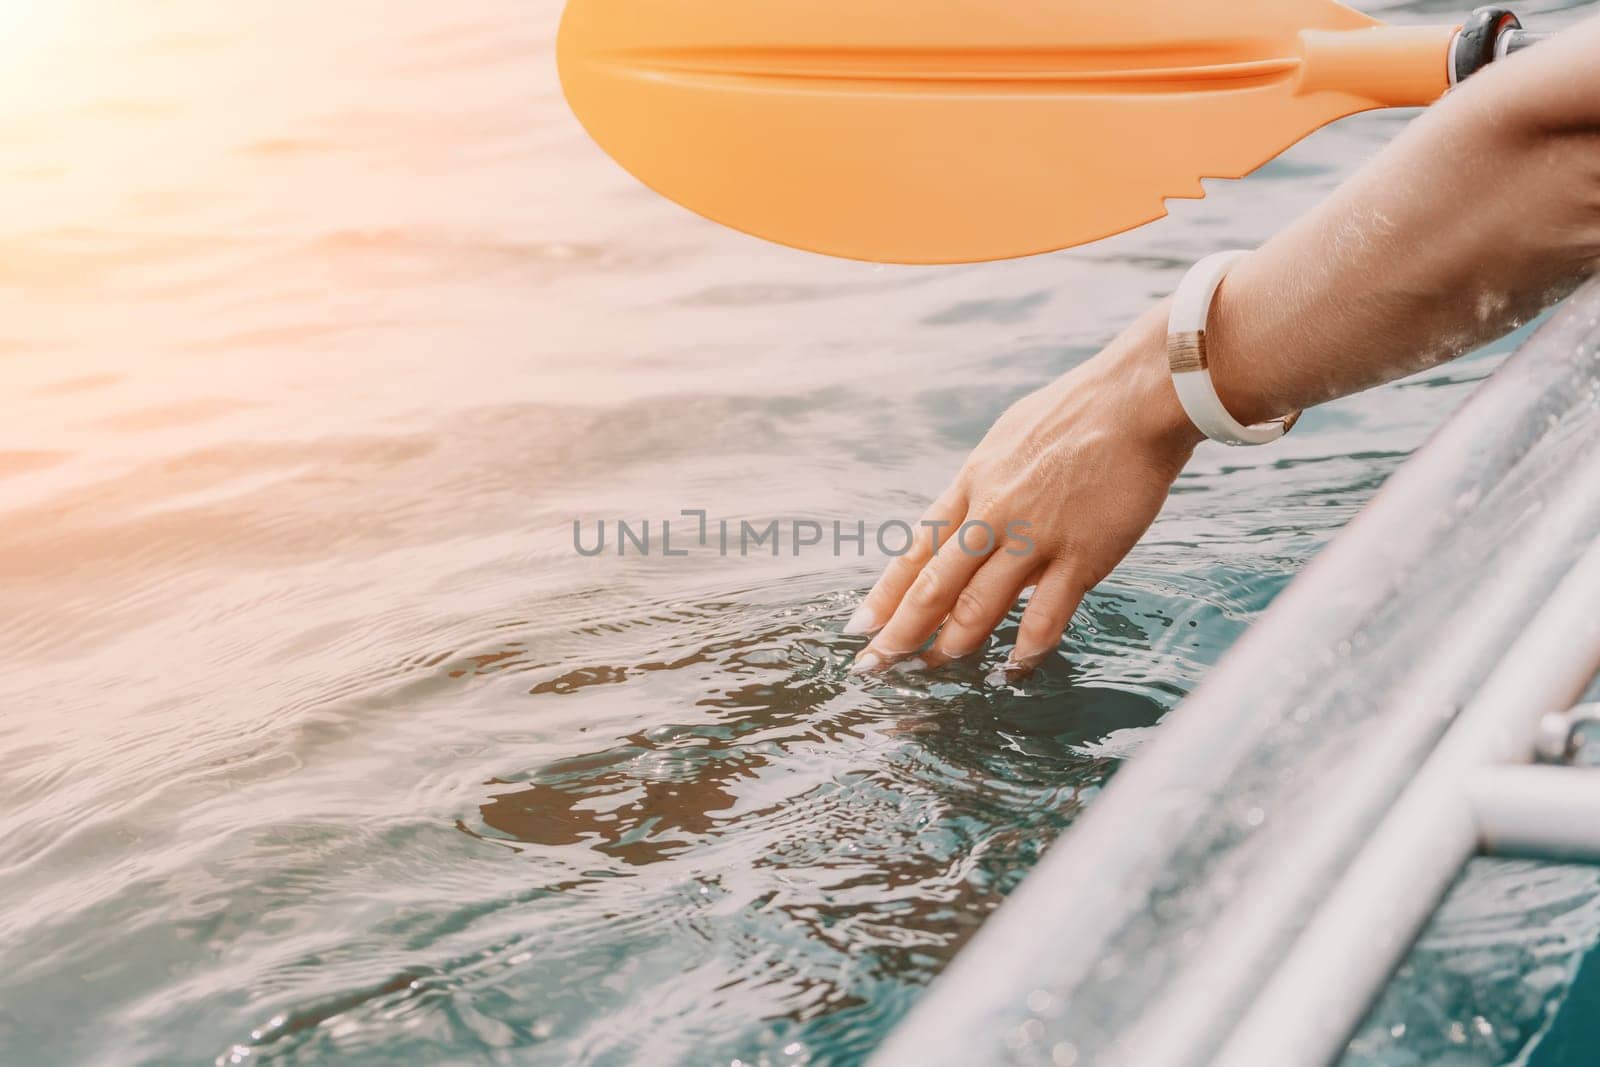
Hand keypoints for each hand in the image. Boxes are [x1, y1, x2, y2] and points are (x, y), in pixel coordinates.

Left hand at [847, 307, 1201, 672]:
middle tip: (875, 665)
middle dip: (901, 632)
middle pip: (934, 586)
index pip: (917, 549)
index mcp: (972, 483)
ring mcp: (1035, 538)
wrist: (1135, 399)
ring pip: (978, 607)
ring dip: (953, 644)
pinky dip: (1027, 646)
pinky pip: (1046, 615)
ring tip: (937, 667)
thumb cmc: (1077, 413)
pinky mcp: (1081, 557)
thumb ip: (988, 483)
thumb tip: (973, 515)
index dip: (886, 593)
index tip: (861, 625)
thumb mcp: (1009, 440)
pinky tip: (1015, 666)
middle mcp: (993, 514)